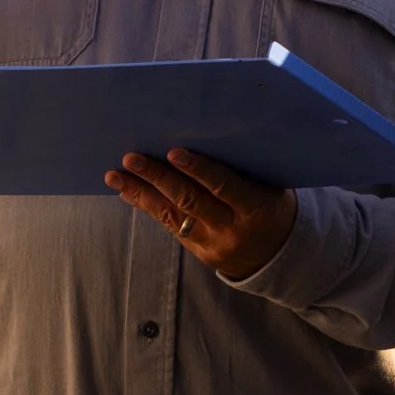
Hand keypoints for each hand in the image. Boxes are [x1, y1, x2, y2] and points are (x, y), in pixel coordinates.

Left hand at [105, 148, 297, 279]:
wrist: (279, 256)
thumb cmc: (273, 206)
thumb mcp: (271, 188)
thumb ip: (242, 170)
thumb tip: (201, 138)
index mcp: (256, 208)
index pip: (223, 186)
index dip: (198, 169)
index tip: (173, 151)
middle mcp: (232, 228)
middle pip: (189, 200)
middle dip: (157, 177)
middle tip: (131, 158)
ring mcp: (213, 243)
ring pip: (171, 215)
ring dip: (140, 192)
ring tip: (115, 175)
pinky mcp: (199, 251)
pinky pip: (168, 225)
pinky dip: (147, 206)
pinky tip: (129, 191)